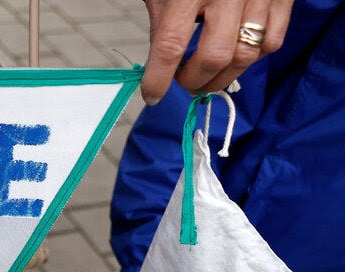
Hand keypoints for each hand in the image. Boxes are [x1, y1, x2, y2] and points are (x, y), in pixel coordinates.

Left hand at [141, 0, 293, 103]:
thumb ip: (162, 24)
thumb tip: (160, 66)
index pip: (171, 44)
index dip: (159, 78)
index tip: (152, 95)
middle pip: (215, 56)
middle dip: (195, 80)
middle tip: (183, 84)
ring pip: (246, 55)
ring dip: (222, 77)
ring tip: (205, 77)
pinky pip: (272, 42)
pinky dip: (251, 58)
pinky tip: (233, 57)